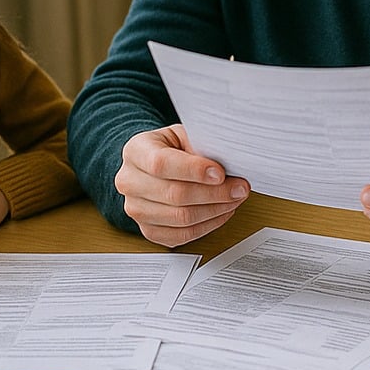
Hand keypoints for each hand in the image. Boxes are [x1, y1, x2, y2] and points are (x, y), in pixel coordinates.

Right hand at [116, 124, 249, 246]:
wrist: (155, 164)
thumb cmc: (173, 148)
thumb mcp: (185, 135)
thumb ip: (201, 145)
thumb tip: (230, 162)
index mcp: (136, 151)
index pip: (161, 163)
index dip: (194, 170)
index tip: (220, 173)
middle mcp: (129, 181)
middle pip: (175, 195)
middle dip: (215, 193)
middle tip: (239, 188)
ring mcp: (136, 209)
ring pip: (181, 218)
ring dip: (216, 210)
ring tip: (234, 199)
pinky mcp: (148, 230)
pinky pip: (182, 235)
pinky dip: (208, 225)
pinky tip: (222, 212)